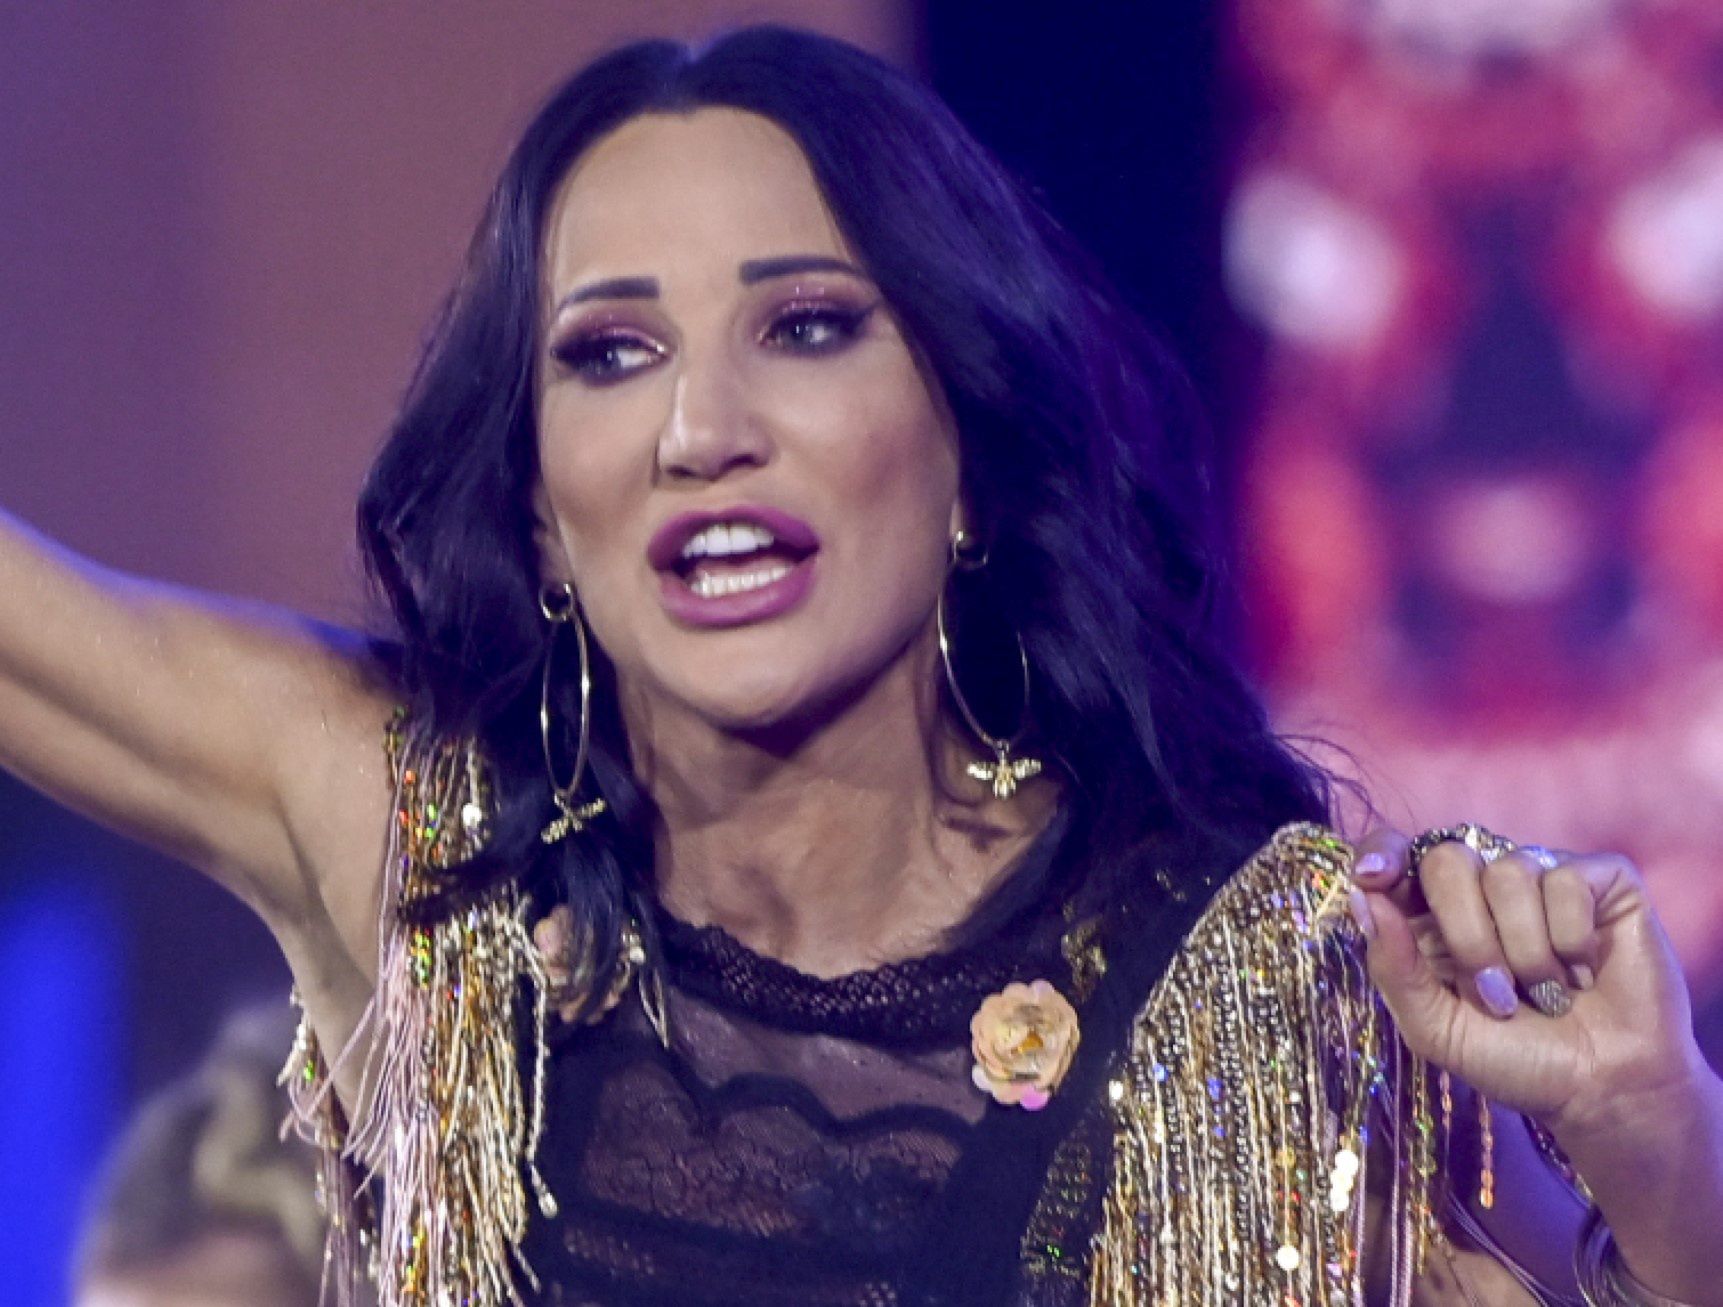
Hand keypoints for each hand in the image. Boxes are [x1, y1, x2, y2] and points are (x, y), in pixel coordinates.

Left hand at [1348, 827, 1713, 1138]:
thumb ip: (1394, 967)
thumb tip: (1364, 897)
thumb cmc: (1516, 1059)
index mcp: (1433, 914)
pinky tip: (1583, 972)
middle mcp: (1484, 885)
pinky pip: (1568, 880)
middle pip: (1448, 860)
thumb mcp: (1436, 1029)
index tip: (1373, 876)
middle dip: (1466, 934)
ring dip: (1525, 950)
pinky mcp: (1602, 882)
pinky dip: (1572, 937)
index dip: (1381, 852)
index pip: (1395, 853)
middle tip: (1494, 994)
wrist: (1602, 1092)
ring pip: (1510, 872)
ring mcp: (1543, 877)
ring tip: (1545, 993)